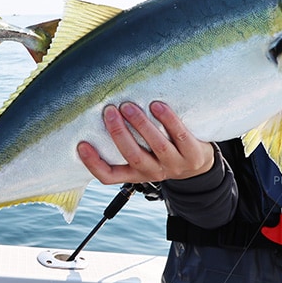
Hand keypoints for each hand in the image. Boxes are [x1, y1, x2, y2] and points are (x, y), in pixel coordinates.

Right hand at [77, 101, 214, 184]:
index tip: (81, 144)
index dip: (94, 164)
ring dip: (141, 124)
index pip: (109, 176)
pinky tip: (157, 105)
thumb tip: (100, 114)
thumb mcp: (143, 156)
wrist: (200, 165)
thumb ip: (126, 143)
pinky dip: (168, 119)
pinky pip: (180, 135)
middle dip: (119, 133)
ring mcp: (175, 164)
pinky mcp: (193, 154)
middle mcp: (153, 172)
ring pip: (157, 146)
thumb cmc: (163, 154)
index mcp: (135, 175)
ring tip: (128, 106)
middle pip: (133, 157)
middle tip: (109, 111)